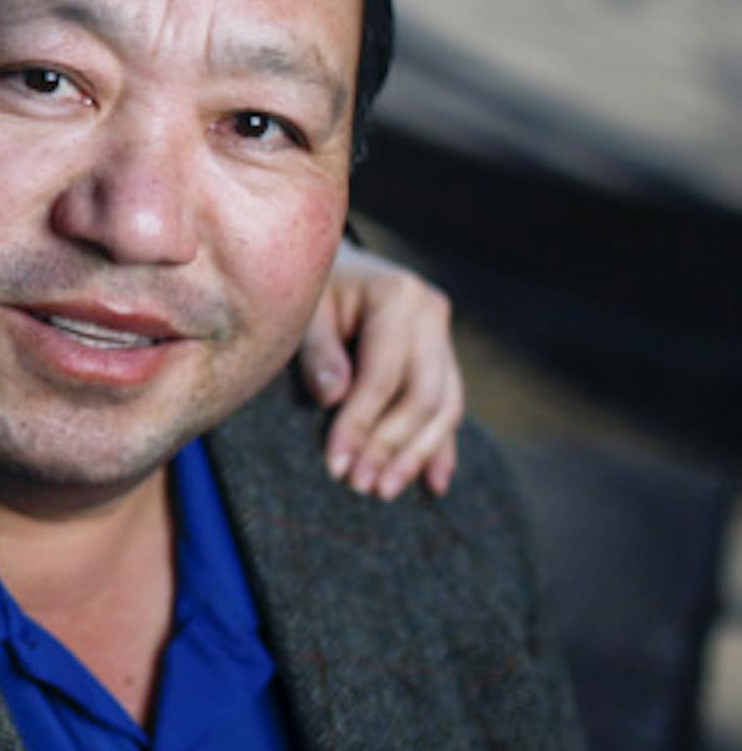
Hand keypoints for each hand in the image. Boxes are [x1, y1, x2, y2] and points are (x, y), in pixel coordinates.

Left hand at [301, 243, 464, 499]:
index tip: (336, 464)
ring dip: (415, 455)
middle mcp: (430, 312)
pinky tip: (433, 482)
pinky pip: (449, 405)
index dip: (361, 424)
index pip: (384, 376)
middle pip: (422, 396)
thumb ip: (316, 351)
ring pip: (443, 406)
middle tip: (361, 485)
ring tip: (384, 490)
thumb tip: (334, 398)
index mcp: (397, 295)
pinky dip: (440, 445)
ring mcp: (441, 334)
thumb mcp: (301, 310)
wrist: (324, 259)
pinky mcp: (441, 354)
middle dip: (391, 447)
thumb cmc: (305, 286)